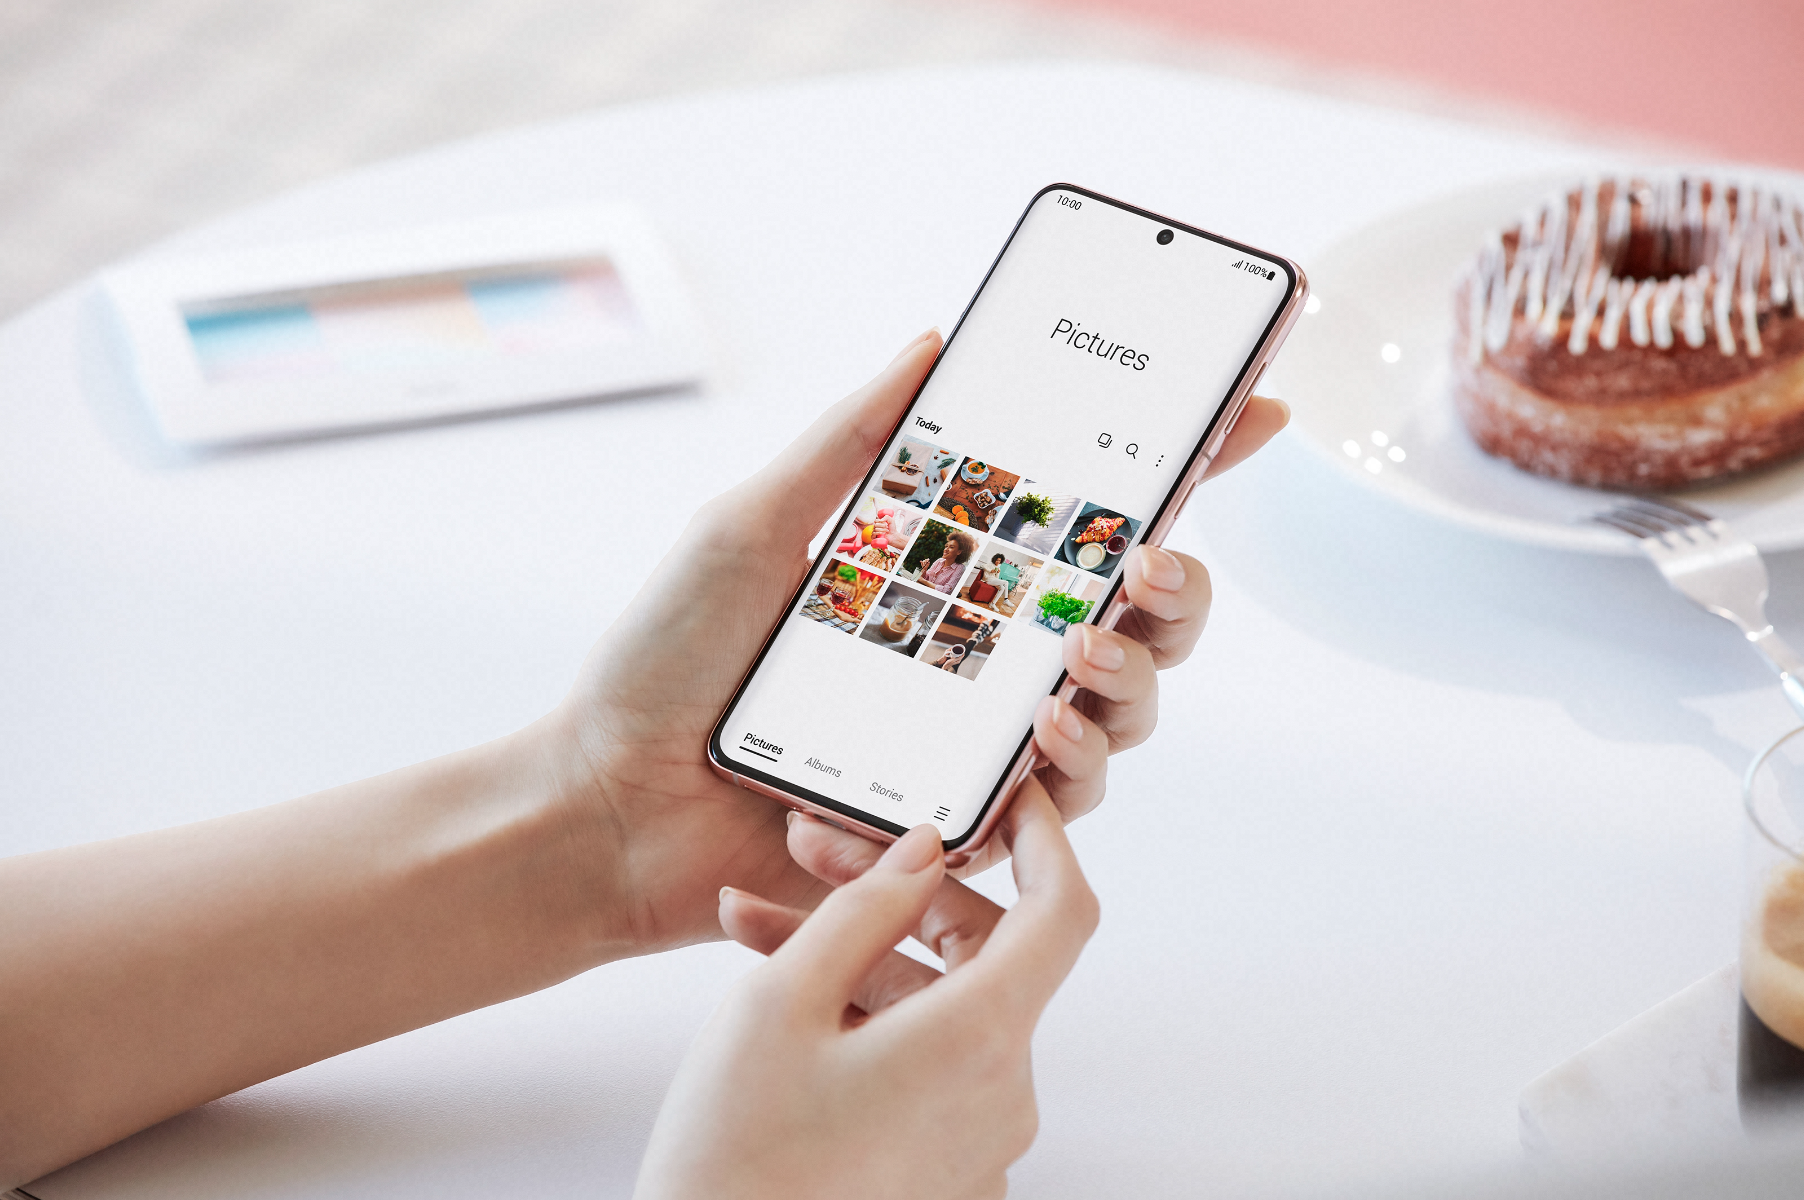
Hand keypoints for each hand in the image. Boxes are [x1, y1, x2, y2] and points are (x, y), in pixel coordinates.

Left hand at [546, 330, 1288, 952]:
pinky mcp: (962, 826)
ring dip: (1130, 684)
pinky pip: (1060, 810)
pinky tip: (1023, 758)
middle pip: (1145, 619)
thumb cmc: (667, 663)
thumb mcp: (751, 525)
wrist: (610, 803)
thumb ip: (850, 441)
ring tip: (1072, 673)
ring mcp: (977, 741)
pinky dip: (1058, 780)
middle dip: (1177, 589)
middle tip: (1136, 569)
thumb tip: (932, 342)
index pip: (1085, 512)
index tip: (1247, 408)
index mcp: (950, 572)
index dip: (1182, 463)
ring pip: (1127, 713)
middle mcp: (983, 654)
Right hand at [634, 780, 1096, 1199]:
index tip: (1008, 795)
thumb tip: (924, 852)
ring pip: (940, 1011)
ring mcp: (979, 1144)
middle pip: (984, 954)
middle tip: (811, 859)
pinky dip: (870, 1025)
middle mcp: (1003, 1096)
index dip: (1043, 838)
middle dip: (899, 897)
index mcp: (981, 1041)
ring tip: (756, 933)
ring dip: (861, 961)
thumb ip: (865, 907)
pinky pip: (927, 1069)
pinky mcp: (947, 1175)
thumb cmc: (735, 1164)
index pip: (1063, 908)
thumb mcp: (780, 1001)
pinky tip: (788, 1008)